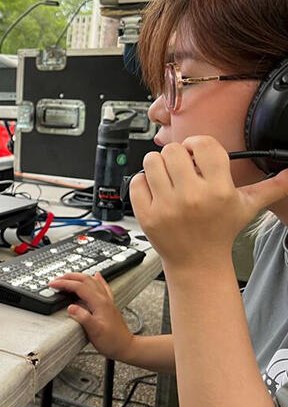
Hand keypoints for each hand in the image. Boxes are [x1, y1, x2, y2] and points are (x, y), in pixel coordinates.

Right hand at [49, 272, 135, 361]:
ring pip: (92, 280)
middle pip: (85, 279)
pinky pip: (102, 286)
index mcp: (99, 302)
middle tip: (57, 279)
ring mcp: (107, 300)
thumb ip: (83, 318)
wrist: (126, 346)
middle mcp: (104, 298)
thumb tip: (71, 307)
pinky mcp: (109, 304)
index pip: (79, 286)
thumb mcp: (95, 332)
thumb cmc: (112, 341)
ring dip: (78, 276)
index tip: (53, 284)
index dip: (64, 284)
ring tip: (68, 277)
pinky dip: (96, 279)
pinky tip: (97, 275)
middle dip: (69, 277)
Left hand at [129, 136, 287, 269]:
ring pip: (151, 161)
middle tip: (181, 167)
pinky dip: (143, 182)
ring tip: (167, 177)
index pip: (203, 145)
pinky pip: (136, 182)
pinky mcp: (146, 215)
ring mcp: (166, 206)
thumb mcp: (247, 207)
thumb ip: (271, 187)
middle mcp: (192, 197)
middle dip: (176, 155)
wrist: (197, 262)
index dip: (197, 144)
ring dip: (157, 165)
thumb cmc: (220, 231)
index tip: (195, 152)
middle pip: (173, 150)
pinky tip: (155, 191)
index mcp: (218, 190)